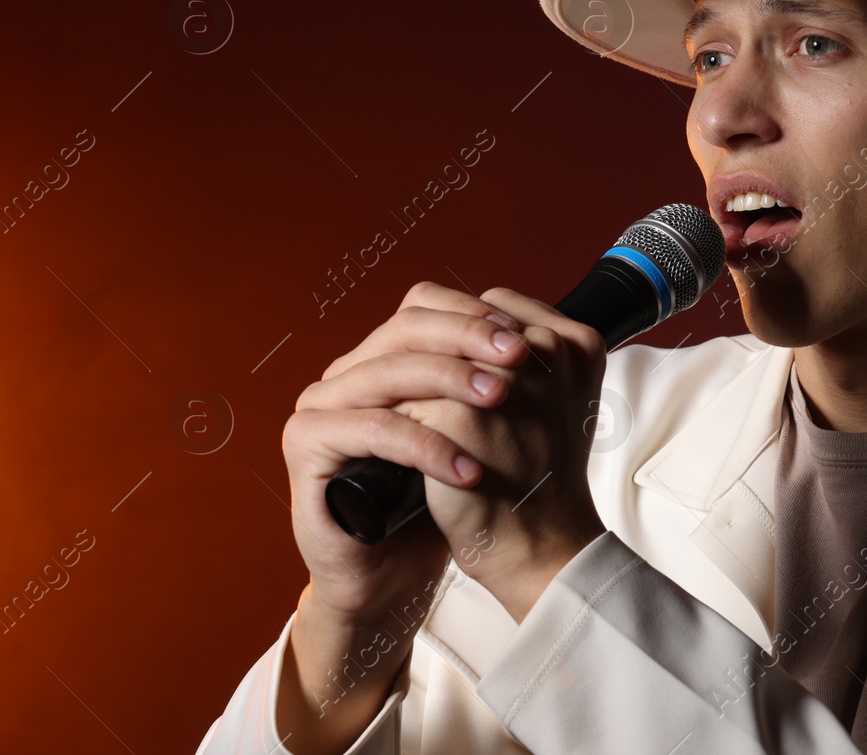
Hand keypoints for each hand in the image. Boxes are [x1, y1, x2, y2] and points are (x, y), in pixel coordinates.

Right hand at [282, 281, 540, 630]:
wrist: (396, 574)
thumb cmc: (442, 502)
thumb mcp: (478, 429)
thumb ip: (493, 378)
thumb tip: (543, 332)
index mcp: (385, 358)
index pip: (425, 308)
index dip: (476, 315)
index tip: (528, 335)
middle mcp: (349, 371)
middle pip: (405, 328)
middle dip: (468, 337)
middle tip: (519, 355)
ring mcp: (323, 403)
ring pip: (389, 371)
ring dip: (451, 380)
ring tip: (502, 400)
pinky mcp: (307, 442)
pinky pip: (371, 429)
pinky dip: (424, 444)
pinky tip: (467, 469)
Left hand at [392, 284, 609, 620]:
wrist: (541, 546)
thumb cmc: (545, 478)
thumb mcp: (555, 401)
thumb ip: (527, 356)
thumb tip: (463, 325)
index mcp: (576, 342)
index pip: (494, 302)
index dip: (455, 327)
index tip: (435, 357)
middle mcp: (547, 351)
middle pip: (453, 320)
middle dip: (419, 347)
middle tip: (394, 379)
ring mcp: (505, 380)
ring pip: (424, 354)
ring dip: (397, 377)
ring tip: (381, 405)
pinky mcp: (460, 416)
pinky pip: (406, 397)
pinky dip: (389, 415)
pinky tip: (384, 436)